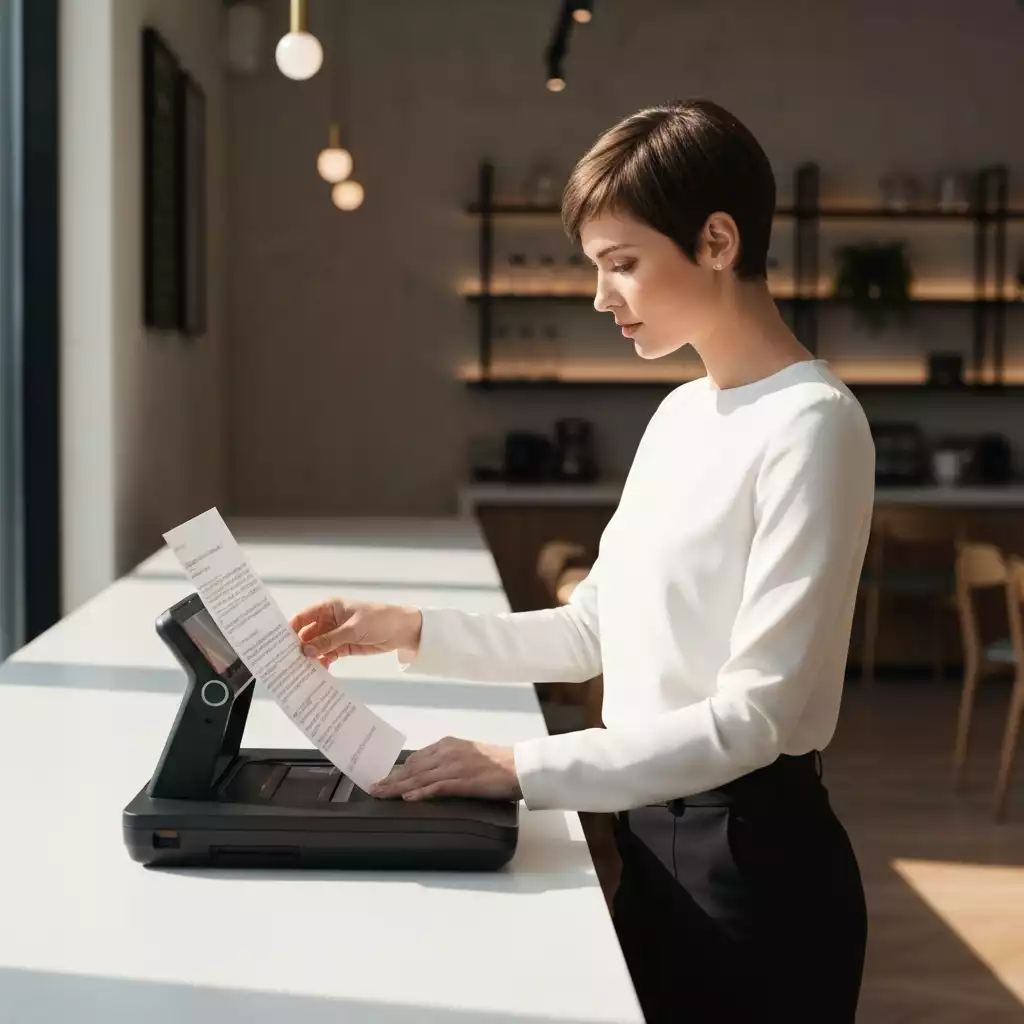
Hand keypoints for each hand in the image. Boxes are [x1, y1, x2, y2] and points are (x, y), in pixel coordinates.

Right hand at [289, 598, 421, 667]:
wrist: (402, 630)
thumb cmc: (379, 619)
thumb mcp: (352, 629)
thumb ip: (329, 641)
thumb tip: (306, 650)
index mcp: (329, 608)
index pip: (303, 617)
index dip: (291, 629)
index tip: (280, 644)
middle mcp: (328, 621)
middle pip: (307, 634)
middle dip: (299, 647)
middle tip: (287, 663)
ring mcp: (335, 635)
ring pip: (316, 647)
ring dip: (310, 658)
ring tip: (301, 671)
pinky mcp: (343, 647)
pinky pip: (327, 655)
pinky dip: (322, 663)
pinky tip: (318, 672)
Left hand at [370, 737, 521, 801]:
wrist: (519, 766)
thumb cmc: (497, 763)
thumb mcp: (468, 755)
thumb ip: (448, 761)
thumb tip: (428, 774)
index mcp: (448, 745)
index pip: (416, 758)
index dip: (399, 770)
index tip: (385, 778)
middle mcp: (448, 752)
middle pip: (413, 768)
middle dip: (392, 779)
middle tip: (374, 788)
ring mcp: (454, 766)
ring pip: (420, 778)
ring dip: (398, 787)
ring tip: (382, 794)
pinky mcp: (463, 781)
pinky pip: (437, 787)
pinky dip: (420, 793)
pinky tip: (407, 798)